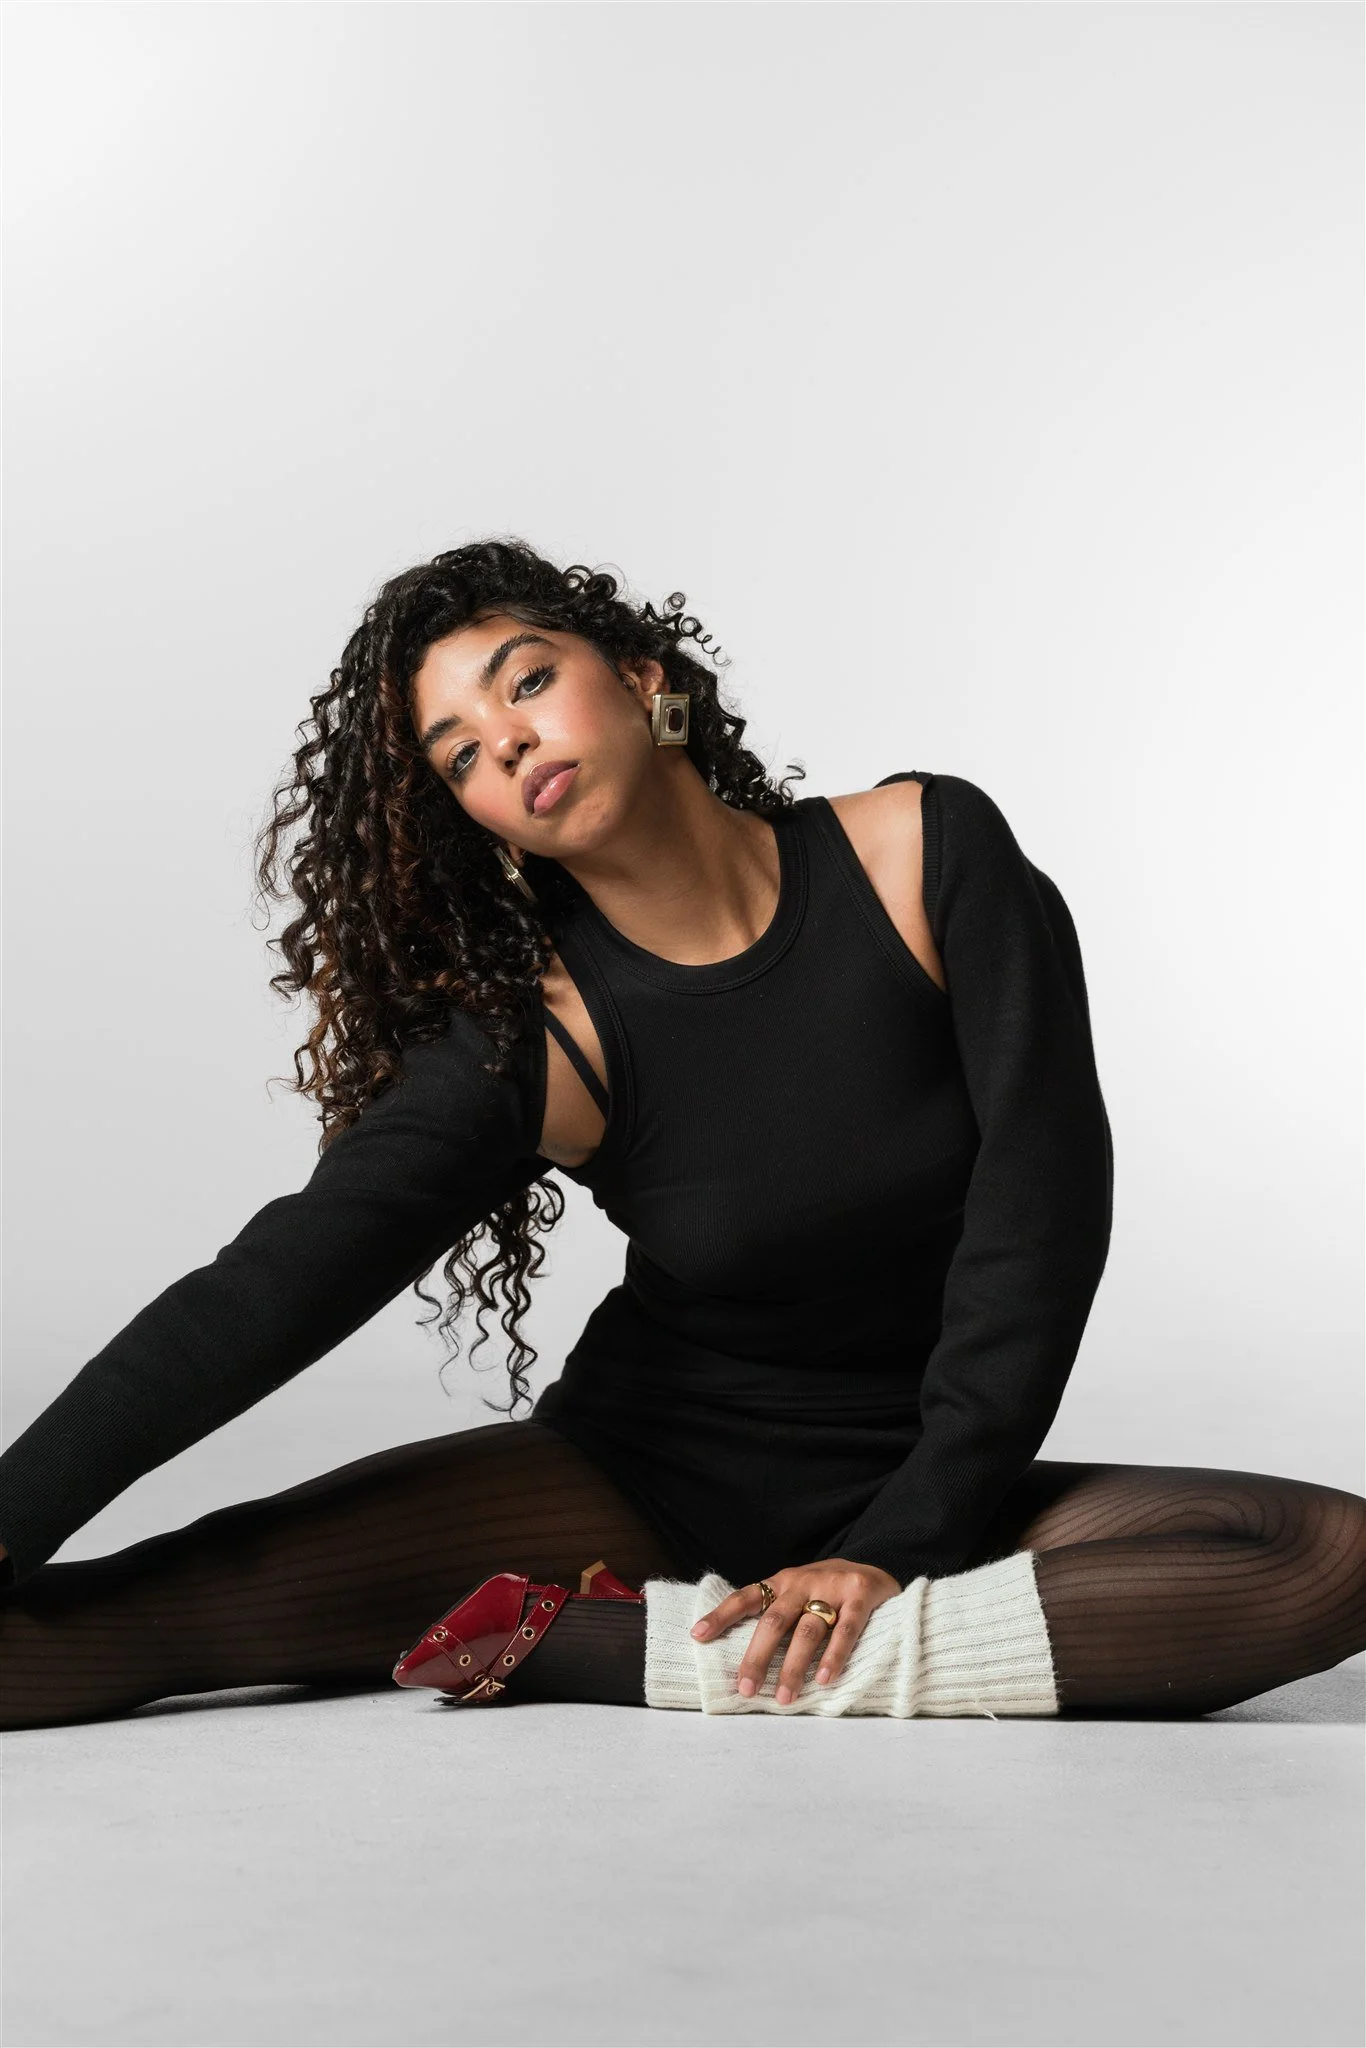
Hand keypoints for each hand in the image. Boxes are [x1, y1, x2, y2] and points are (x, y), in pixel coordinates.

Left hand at [691, 1558, 902, 1703]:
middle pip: (774, 1621)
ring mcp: (832, 1587)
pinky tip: (825, 1678)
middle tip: (746, 1689)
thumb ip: (777, 1617)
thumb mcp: (798, 1594)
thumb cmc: (828, 1591)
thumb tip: (745, 1662)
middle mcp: (803, 1582)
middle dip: (757, 1657)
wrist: (878, 1566)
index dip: (721, 1615)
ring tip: (785, 1697)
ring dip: (794, 1666)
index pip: (745, 1597)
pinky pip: (846, 1629)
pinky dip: (834, 1655)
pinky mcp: (861, 1594)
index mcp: (782, 1583)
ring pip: (807, 1630)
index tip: (697, 1636)